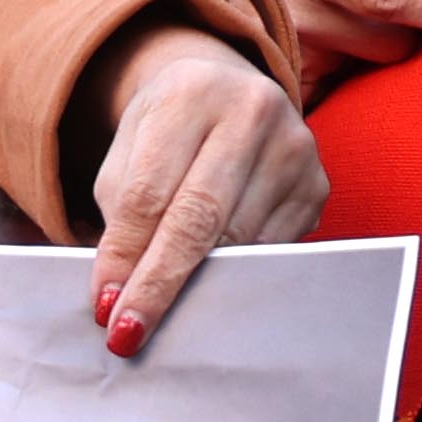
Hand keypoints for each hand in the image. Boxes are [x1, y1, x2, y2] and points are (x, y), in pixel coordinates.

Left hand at [75, 28, 325, 354]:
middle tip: (128, 334)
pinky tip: (210, 290)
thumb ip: (122, 217)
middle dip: (160, 283)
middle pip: (200, 219)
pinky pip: (270, 250)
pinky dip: (235, 278)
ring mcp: (294, 148)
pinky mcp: (317, 185)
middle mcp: (252, 111)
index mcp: (191, 94)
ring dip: (197, 288)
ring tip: (165, 318)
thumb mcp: (129, 153)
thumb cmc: (166, 131)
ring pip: (239, 242)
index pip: (150, 192)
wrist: (227, 87)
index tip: (105, 306)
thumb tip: (119, 295)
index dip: (126, 255)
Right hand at [210, 0, 421, 82]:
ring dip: (375, 48)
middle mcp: (288, 12)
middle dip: (409, 26)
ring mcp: (281, 57)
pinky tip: (327, 49)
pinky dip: (346, 72)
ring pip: (367, 68)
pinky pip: (338, 91)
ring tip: (344, 20)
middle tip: (391, 3)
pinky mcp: (276, 88)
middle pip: (389, 41)